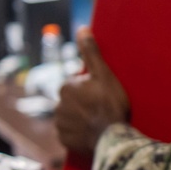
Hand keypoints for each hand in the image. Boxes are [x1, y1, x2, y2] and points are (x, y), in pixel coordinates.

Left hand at [54, 27, 130, 154]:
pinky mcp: (64, 141)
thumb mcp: (103, 74)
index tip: (102, 95)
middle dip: (84, 103)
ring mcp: (60, 125)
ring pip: (70, 117)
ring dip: (80, 118)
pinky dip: (78, 133)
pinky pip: (70, 134)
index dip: (90, 89)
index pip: (76, 84)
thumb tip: (82, 28)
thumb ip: (90, 51)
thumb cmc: (110, 103)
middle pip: (72, 101)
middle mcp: (58, 106)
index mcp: (65, 87)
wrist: (112, 138)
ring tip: (98, 122)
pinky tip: (92, 132)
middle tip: (101, 108)